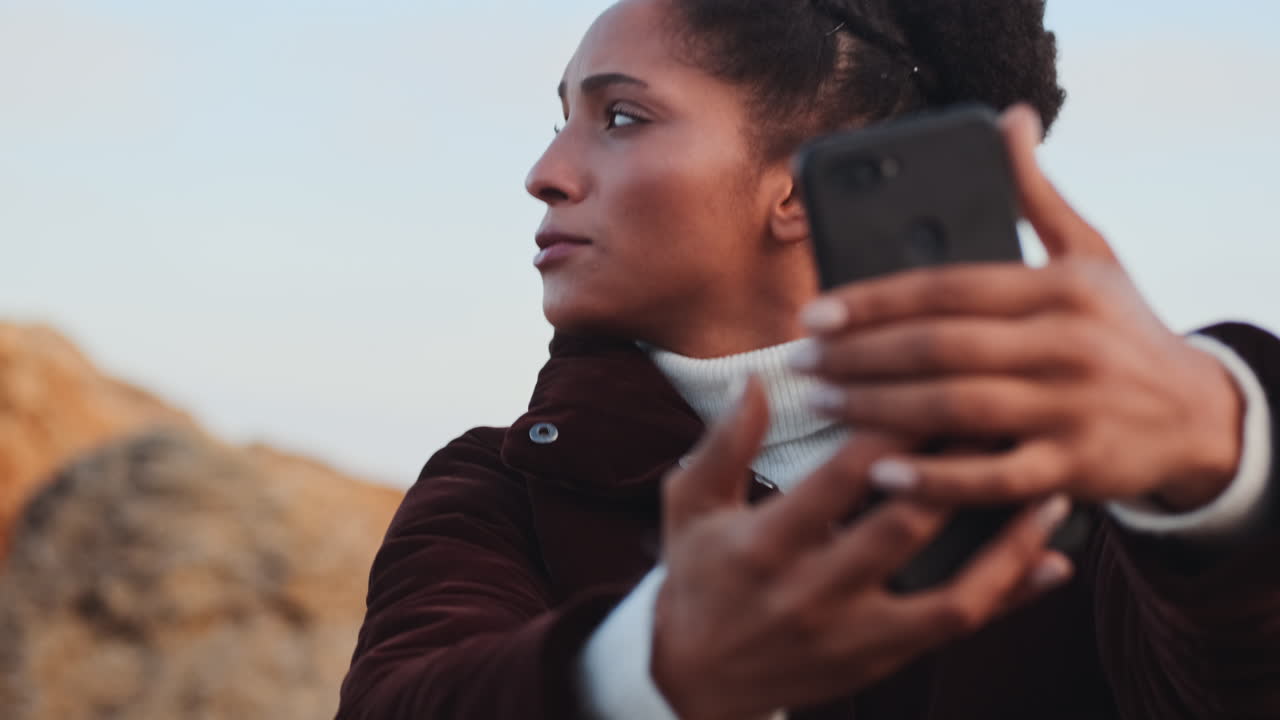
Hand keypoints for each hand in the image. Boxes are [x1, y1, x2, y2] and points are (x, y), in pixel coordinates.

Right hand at [652, 377, 1072, 719]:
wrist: (696, 681)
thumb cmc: (698, 577)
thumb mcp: (690, 506)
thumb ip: (724, 443)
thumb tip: (759, 378)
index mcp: (766, 545)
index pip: (843, 476)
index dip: (896, 424)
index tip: (939, 375)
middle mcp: (815, 594)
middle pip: (907, 525)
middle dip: (963, 466)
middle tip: (1010, 413)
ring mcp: (856, 635)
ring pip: (954, 592)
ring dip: (1008, 541)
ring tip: (1051, 487)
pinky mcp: (883, 661)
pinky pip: (958, 629)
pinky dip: (1011, 596)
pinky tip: (1053, 561)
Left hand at [792, 105, 1243, 511]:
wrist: (1197, 415)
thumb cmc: (1122, 328)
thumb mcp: (1092, 254)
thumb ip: (1037, 194)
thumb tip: (1011, 118)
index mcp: (1059, 289)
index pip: (948, 289)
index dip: (873, 301)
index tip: (813, 313)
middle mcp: (1066, 345)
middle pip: (941, 348)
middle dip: (859, 356)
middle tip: (801, 362)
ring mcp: (1071, 410)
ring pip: (956, 409)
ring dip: (878, 409)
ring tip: (822, 402)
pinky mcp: (1074, 468)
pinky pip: (992, 478)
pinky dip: (933, 479)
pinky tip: (879, 474)